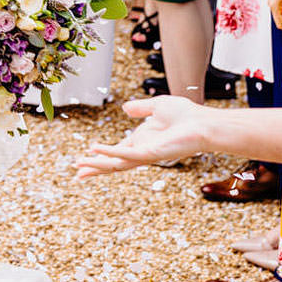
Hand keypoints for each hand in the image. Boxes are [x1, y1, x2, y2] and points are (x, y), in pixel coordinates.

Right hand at [75, 96, 207, 176]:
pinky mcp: (150, 154)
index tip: (86, 155)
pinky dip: (109, 152)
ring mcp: (145, 154)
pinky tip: (95, 148)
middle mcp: (142, 151)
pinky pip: (125, 154)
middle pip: (113, 162)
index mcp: (143, 141)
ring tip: (79, 168)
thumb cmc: (186, 115)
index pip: (117, 151)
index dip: (101, 154)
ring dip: (97, 164)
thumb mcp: (157, 106)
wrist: (203, 123)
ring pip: (116, 163)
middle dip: (95, 168)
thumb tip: (125, 109)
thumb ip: (140, 108)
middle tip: (77, 174)